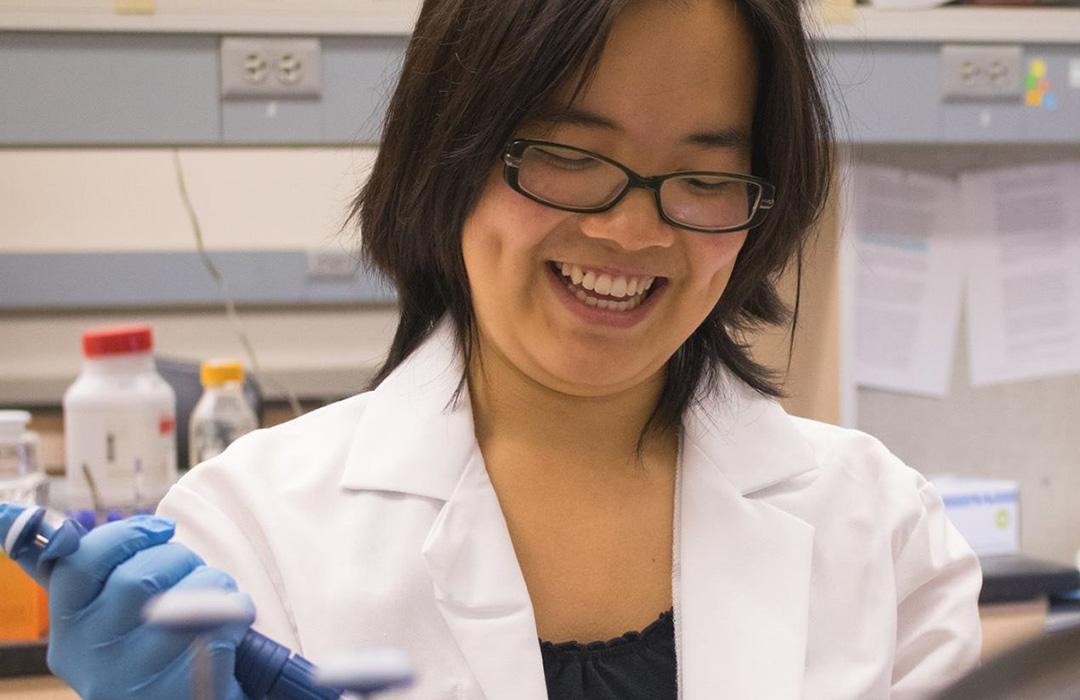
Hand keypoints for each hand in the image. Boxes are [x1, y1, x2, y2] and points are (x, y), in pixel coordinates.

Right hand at [46, 516, 253, 699]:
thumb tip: (68, 523)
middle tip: (195, 572)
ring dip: (212, 584)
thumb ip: (99, 575)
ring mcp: (131, 678)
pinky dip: (234, 612)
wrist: (191, 699)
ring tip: (219, 598)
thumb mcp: (114, 619)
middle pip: (137, 577)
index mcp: (68, 630)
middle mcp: (89, 657)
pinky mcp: (175, 692)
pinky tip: (233, 622)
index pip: (79, 563)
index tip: (163, 529)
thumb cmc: (158, 650)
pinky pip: (215, 628)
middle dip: (181, 559)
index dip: (126, 534)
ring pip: (179, 600)